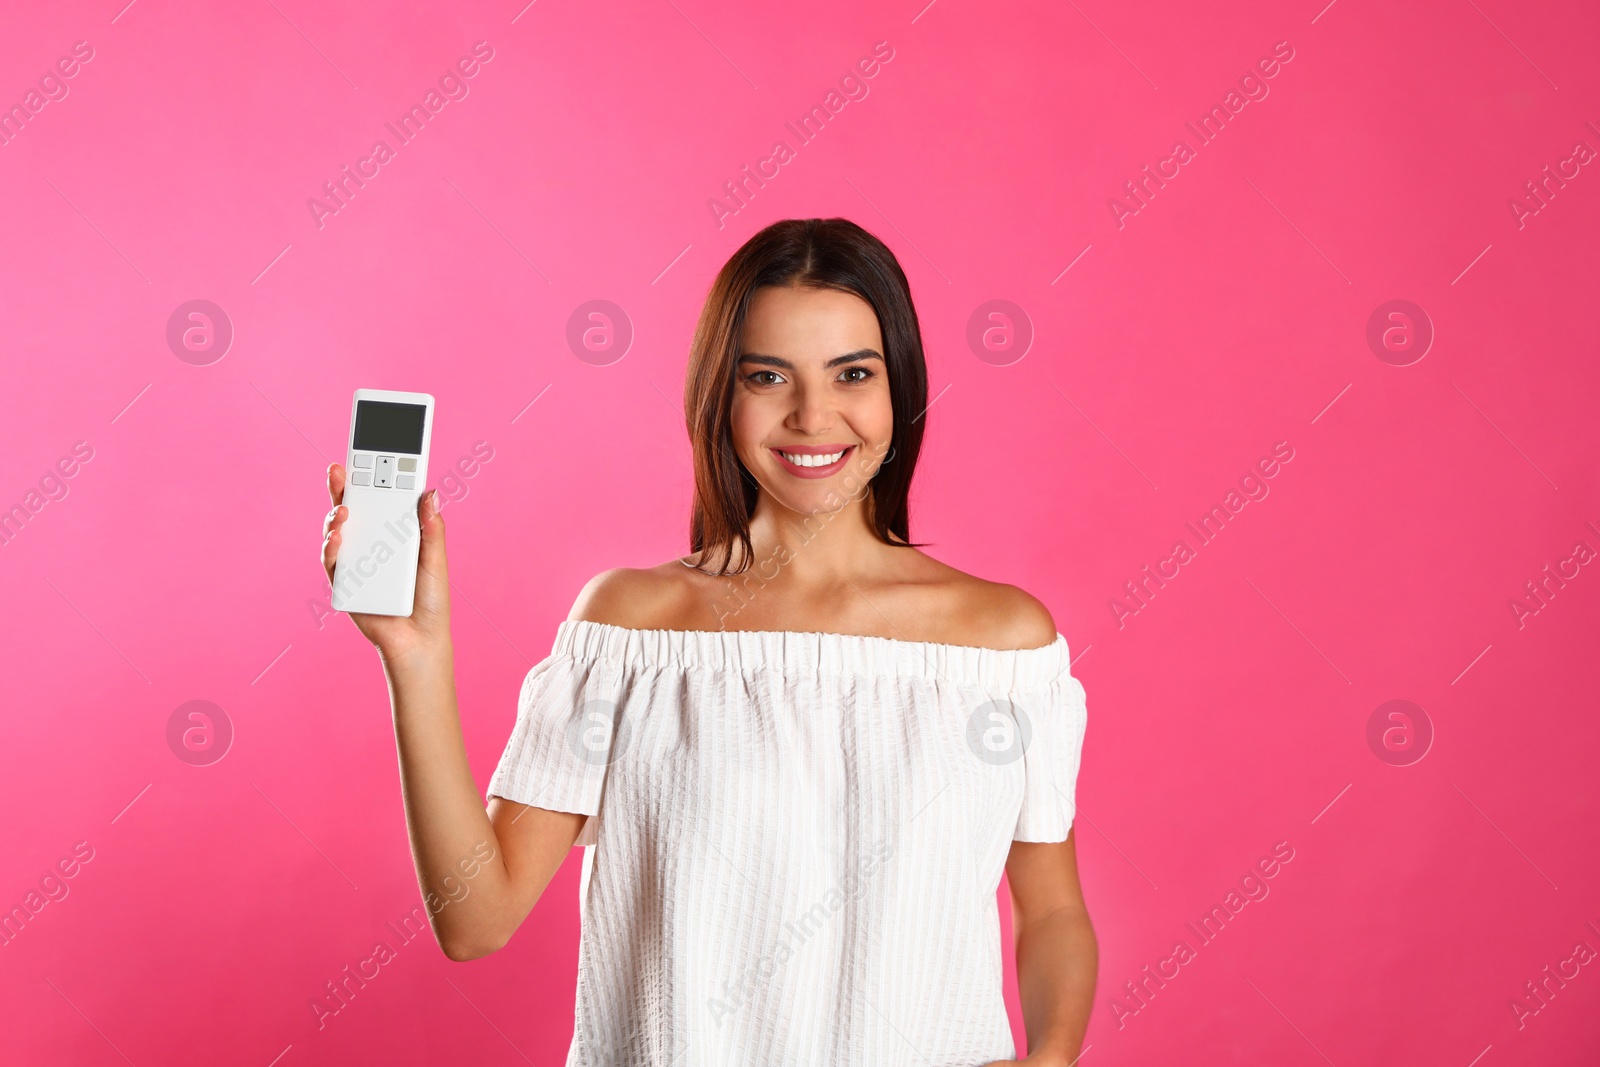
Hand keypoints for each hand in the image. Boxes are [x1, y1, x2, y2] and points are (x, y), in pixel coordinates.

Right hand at [321, 463, 451, 664]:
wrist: (419, 642)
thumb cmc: (429, 601)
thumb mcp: (435, 560)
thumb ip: (431, 529)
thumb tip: (431, 493)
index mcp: (394, 533)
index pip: (380, 499)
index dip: (372, 476)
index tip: (367, 451)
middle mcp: (371, 543)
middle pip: (352, 508)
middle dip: (343, 487)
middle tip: (340, 468)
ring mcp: (355, 561)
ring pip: (337, 531)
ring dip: (335, 517)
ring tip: (343, 511)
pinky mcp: (344, 583)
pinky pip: (332, 561)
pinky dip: (332, 548)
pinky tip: (338, 538)